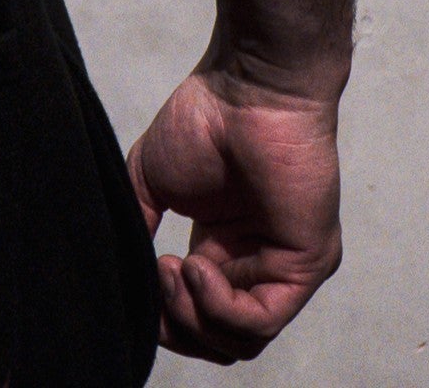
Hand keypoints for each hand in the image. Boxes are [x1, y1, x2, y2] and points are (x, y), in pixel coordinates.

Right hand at [126, 66, 343, 362]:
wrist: (245, 88)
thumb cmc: (203, 120)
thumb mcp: (150, 181)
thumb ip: (137, 226)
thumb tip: (122, 274)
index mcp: (223, 249)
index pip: (199, 317)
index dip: (164, 315)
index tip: (139, 280)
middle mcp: (256, 265)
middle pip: (219, 340)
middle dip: (176, 324)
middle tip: (155, 278)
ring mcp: (285, 269)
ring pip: (240, 340)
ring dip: (193, 316)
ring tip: (173, 268)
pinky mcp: (305, 265)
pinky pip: (260, 319)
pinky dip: (219, 306)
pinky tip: (196, 266)